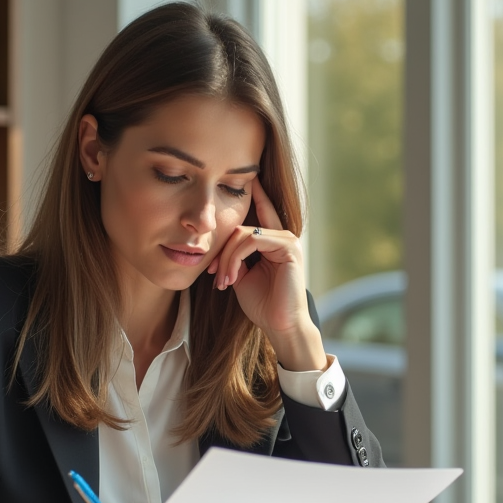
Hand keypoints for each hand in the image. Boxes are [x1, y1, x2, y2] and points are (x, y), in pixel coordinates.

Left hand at [207, 179, 326, 371]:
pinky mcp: (289, 247)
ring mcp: (288, 240)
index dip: (253, 194)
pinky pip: (253, 240)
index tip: (244, 177)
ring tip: (222, 281)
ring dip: (226, 258)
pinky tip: (232, 278)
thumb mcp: (242, 275)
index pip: (260, 211)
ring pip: (244, 234)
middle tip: (213, 274)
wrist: (279, 325)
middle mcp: (283, 236)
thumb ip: (235, 255)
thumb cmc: (262, 304)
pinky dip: (236, 258)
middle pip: (241, 227)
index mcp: (273, 241)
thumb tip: (222, 244)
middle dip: (222, 250)